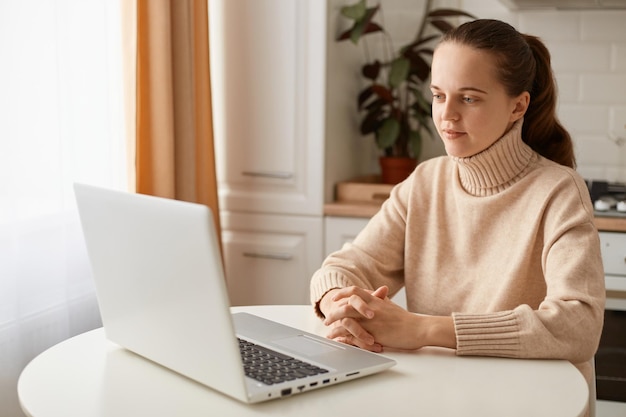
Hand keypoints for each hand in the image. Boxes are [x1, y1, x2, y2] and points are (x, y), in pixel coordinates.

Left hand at [320, 286, 456, 350]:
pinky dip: (344, 338)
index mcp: (375, 300)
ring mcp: (371, 321)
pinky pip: (354, 335)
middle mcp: (371, 308)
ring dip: (335, 328)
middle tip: (327, 319)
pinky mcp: (373, 334)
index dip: (342, 294)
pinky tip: (339, 342)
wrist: (418, 328)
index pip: (354, 291)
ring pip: (347, 321)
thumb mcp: (391, 306)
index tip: (335, 299)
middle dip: (334, 313)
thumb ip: (381, 300)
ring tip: (329, 334)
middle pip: (345, 306)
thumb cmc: (406, 319)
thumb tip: (376, 294)